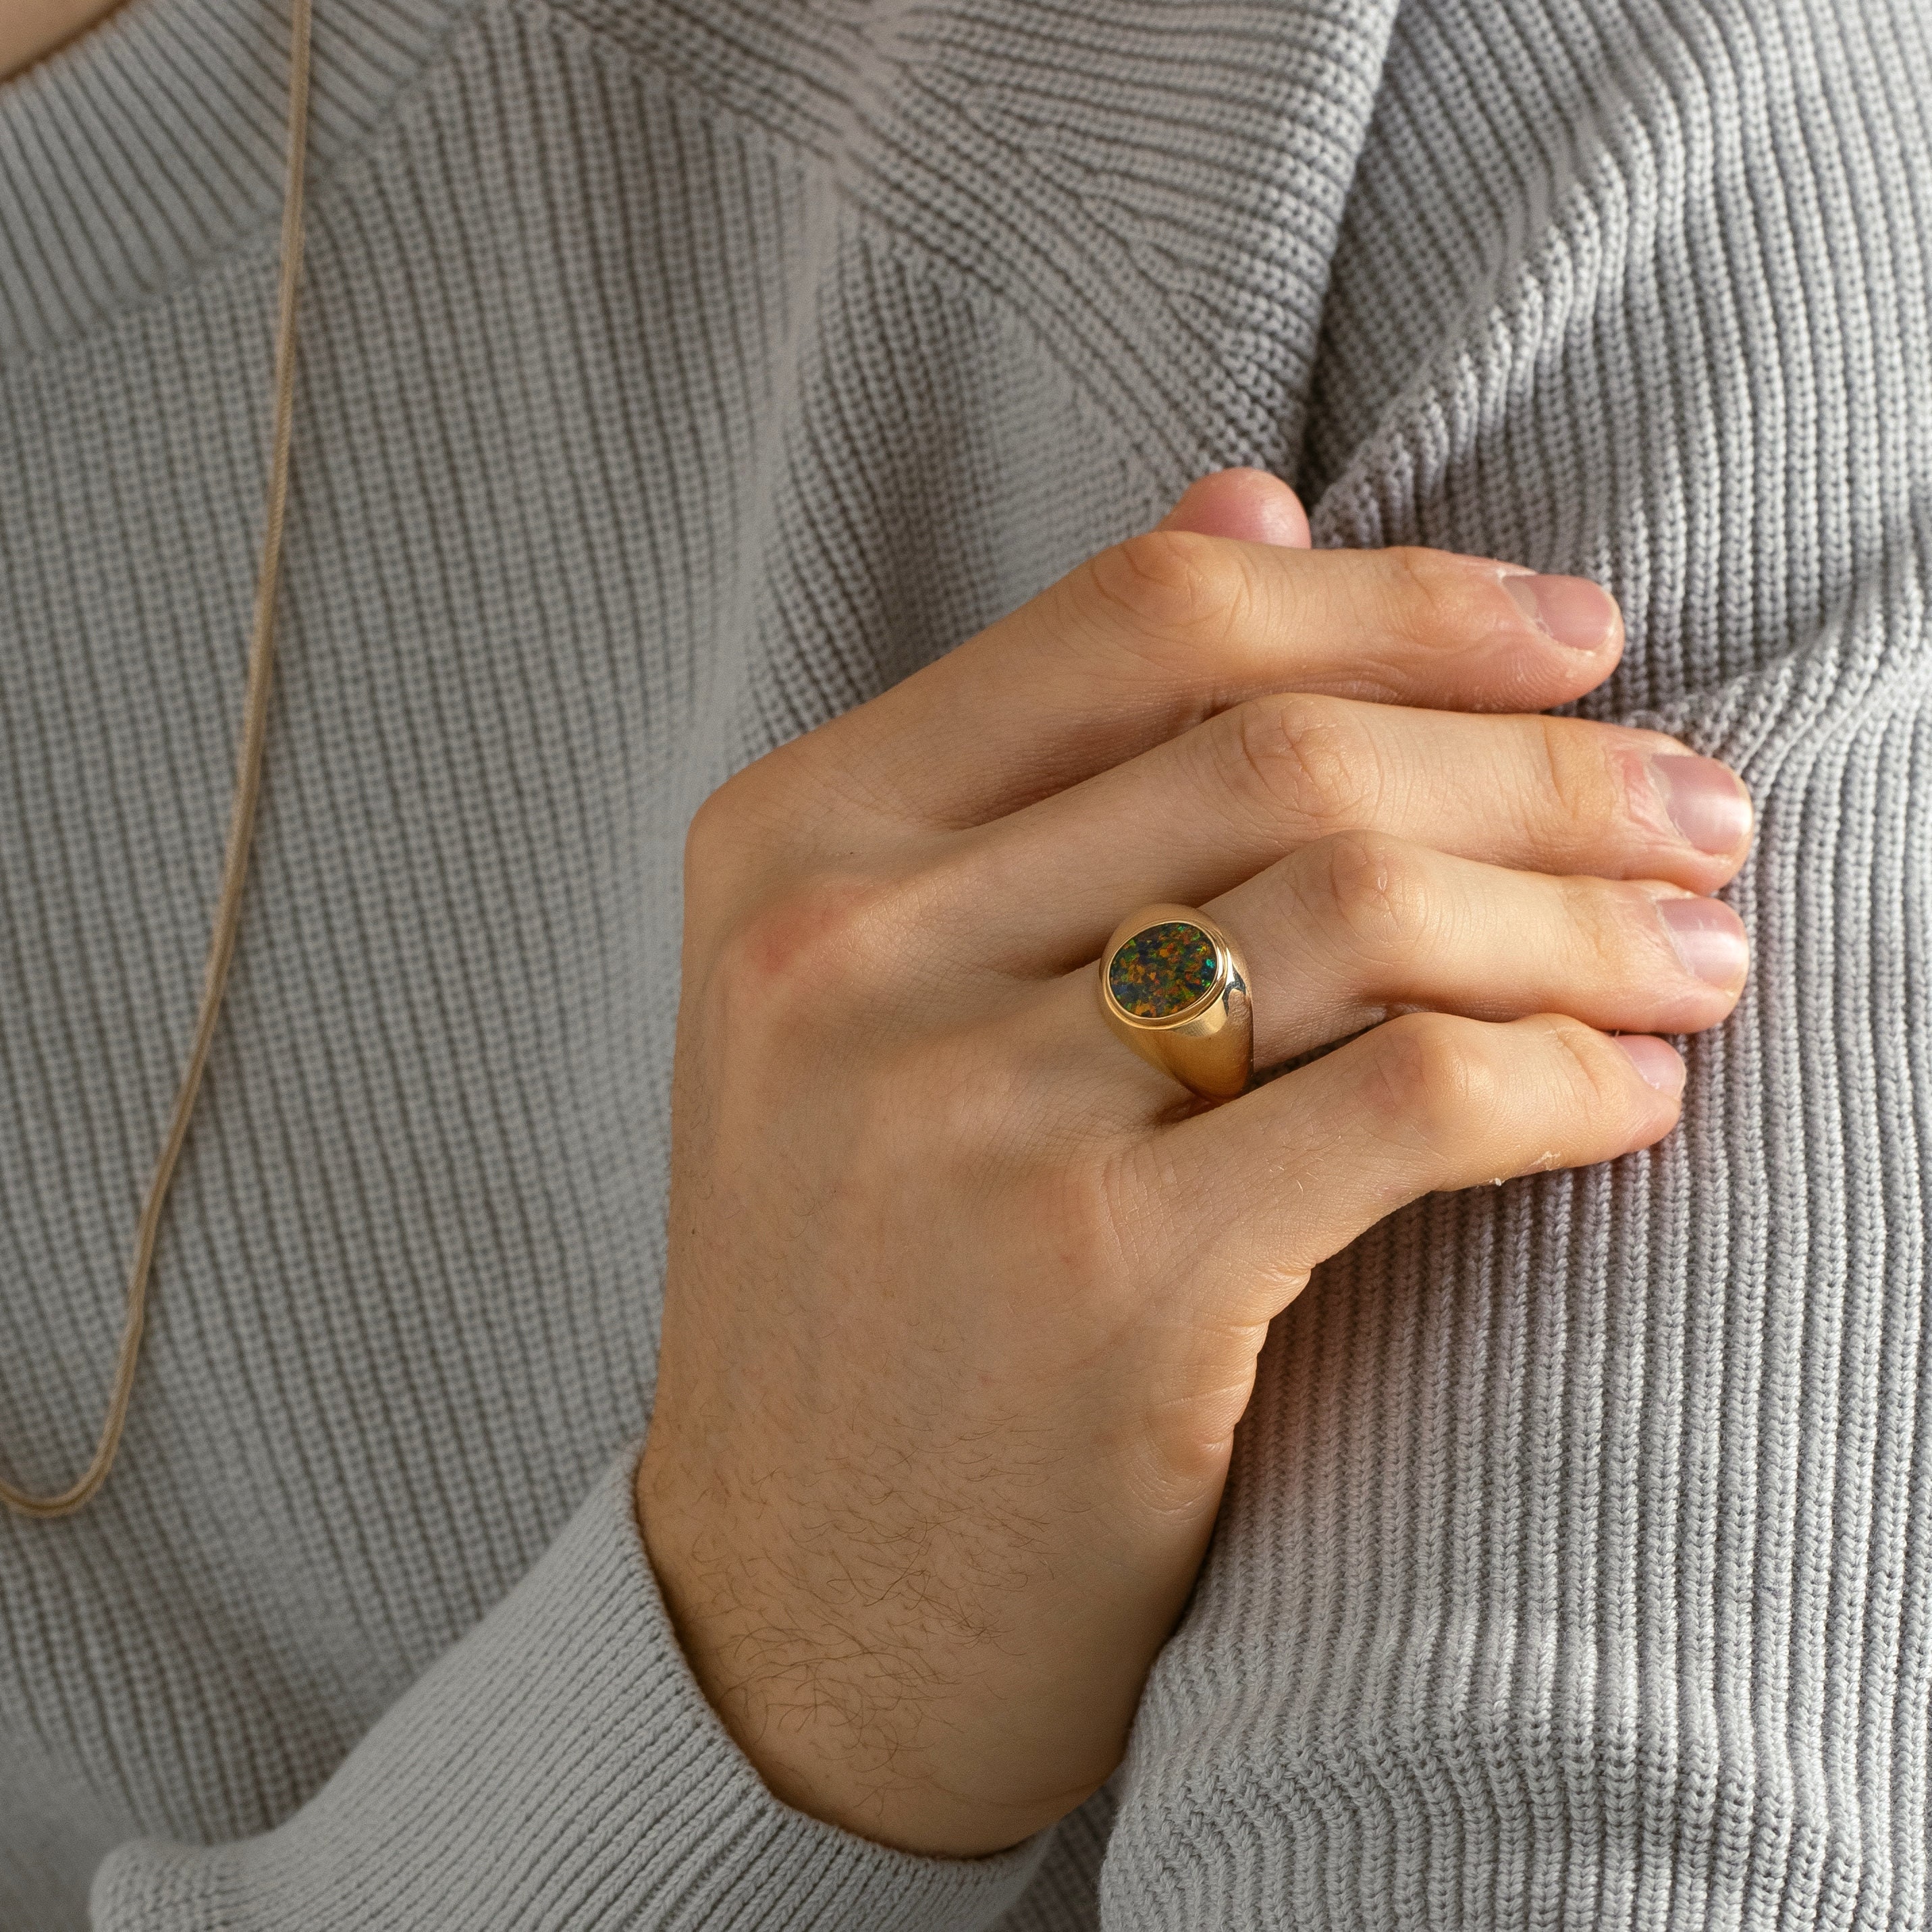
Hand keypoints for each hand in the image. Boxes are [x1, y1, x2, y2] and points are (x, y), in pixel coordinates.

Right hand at [636, 470, 1751, 1857]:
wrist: (798, 1613)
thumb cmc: (871, 1288)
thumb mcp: (878, 997)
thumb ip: (1049, 753)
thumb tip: (1252, 492)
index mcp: (791, 846)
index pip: (1144, 621)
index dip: (1397, 597)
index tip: (1577, 633)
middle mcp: (849, 952)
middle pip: (1283, 753)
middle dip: (1548, 763)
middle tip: (1701, 803)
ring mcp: (963, 1116)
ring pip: (1366, 907)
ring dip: (1588, 915)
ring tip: (1702, 947)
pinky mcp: (1097, 1287)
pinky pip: (1408, 1101)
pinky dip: (1561, 1077)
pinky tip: (1633, 1096)